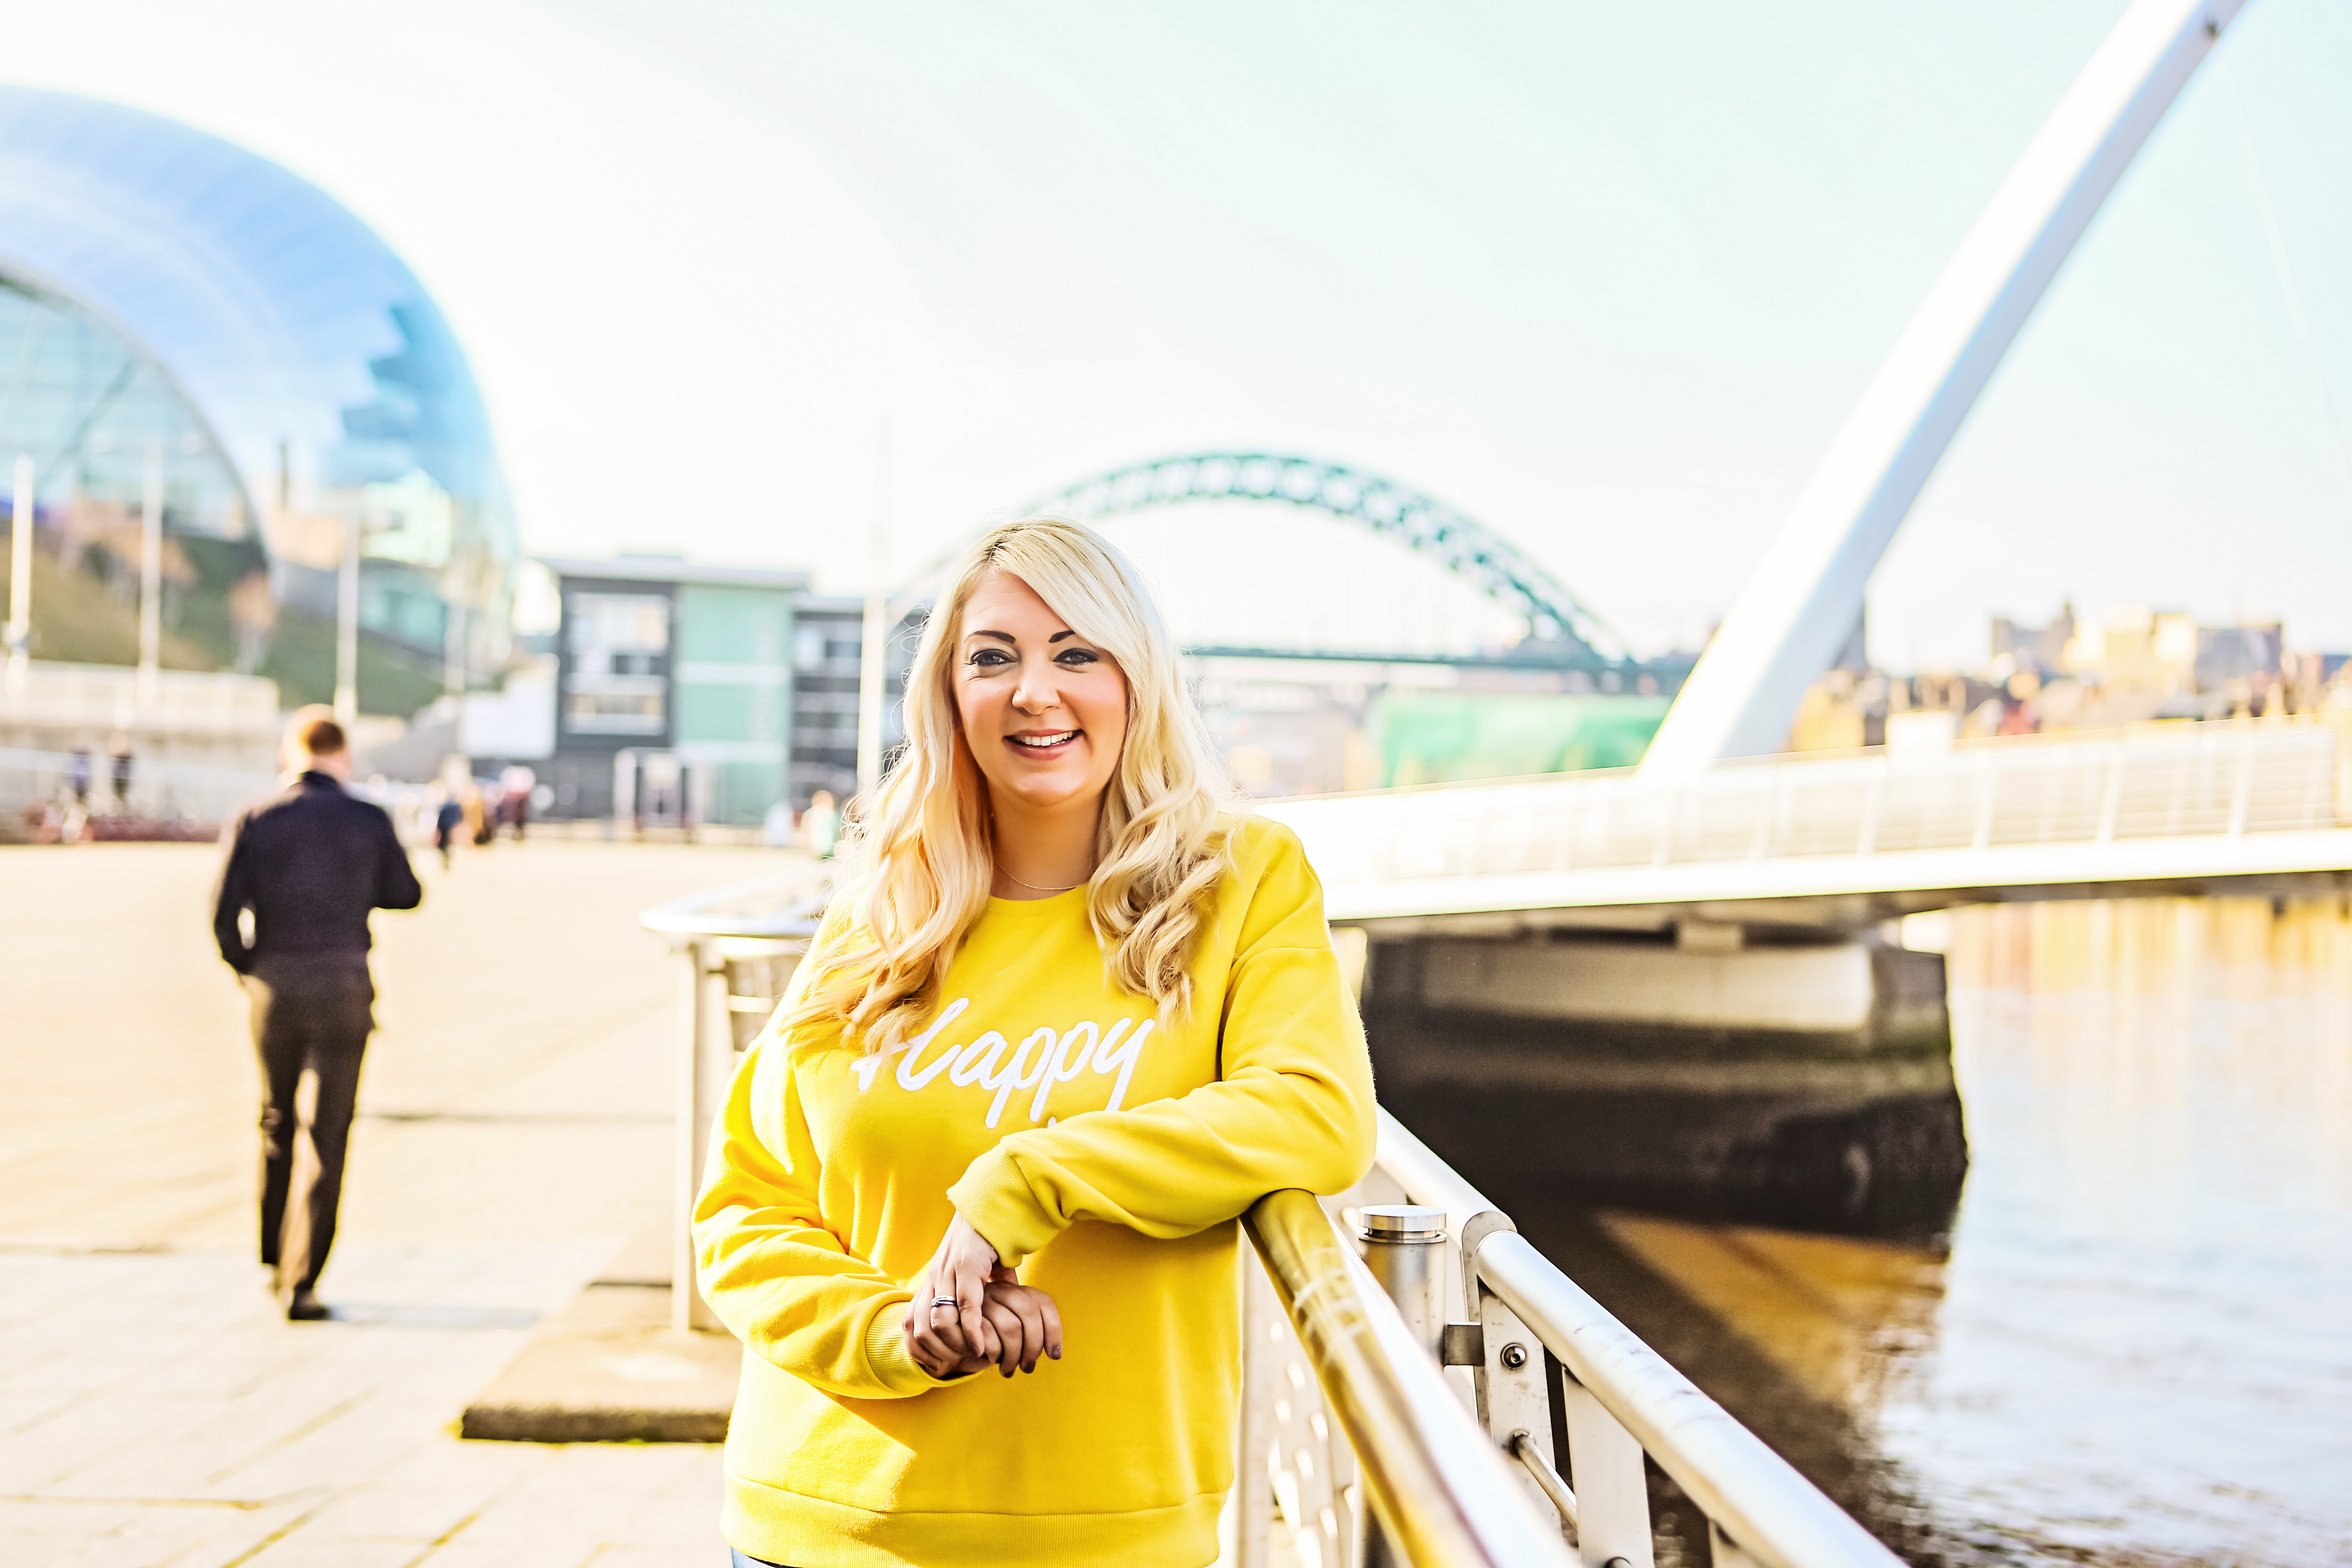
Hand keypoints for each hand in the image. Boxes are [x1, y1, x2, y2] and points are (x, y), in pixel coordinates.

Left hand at [906, 1210, 1005, 1372]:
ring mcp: (949, 1272)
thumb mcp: (981, 1267)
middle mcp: (934, 1277)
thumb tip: (1004, 1294)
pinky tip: (982, 1347)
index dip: (920, 1347)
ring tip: (971, 1358)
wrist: (988, 1205)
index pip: (912, 1321)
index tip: (938, 1364)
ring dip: (955, 1345)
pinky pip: (966, 1307)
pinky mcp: (967, 1267)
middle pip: (920, 1327)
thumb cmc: (985, 1237)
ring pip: (940, 1320)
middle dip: (936, 1352)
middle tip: (956, 1366)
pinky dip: (972, 1331)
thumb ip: (988, 1284)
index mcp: (932, 1280)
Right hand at [972, 1271, 1063, 1376]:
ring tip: (1009, 1370)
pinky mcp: (965, 1318)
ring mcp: (982, 1302)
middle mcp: (1000, 1290)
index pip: (1043, 1302)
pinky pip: (990, 1338)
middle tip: (1028, 1368)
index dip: (1054, 1330)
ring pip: (1012, 1327)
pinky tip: (992, 1362)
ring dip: (1014, 1356)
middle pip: (1030, 1313)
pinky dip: (995, 1354)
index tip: (1055, 1355)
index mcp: (1014, 1289)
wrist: (949, 1334)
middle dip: (1033, 1347)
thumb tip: (1054, 1350)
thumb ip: (1028, 1329)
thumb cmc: (987, 1335)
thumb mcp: (1009, 1328)